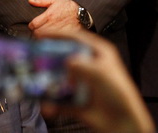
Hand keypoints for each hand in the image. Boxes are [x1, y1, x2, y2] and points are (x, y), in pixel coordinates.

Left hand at [28, 0, 80, 36]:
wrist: (82, 14)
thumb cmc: (68, 7)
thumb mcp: (55, 1)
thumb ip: (41, 1)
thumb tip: (30, 1)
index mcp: (48, 15)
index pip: (33, 25)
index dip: (32, 25)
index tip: (34, 25)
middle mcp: (52, 24)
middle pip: (36, 33)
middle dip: (35, 32)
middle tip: (38, 30)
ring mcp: (57, 32)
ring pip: (43, 39)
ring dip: (41, 37)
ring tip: (43, 34)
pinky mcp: (62, 37)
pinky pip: (51, 42)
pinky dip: (49, 40)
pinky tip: (51, 37)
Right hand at [39, 28, 154, 132]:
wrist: (123, 123)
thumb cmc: (119, 94)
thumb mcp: (102, 74)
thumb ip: (84, 66)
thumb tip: (68, 61)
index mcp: (99, 53)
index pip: (77, 38)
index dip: (59, 34)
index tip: (42, 34)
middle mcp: (89, 66)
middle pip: (65, 57)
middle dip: (50, 58)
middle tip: (34, 58)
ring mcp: (82, 83)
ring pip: (60, 78)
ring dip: (49, 81)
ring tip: (37, 81)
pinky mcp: (77, 101)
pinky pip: (60, 100)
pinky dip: (52, 104)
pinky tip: (47, 106)